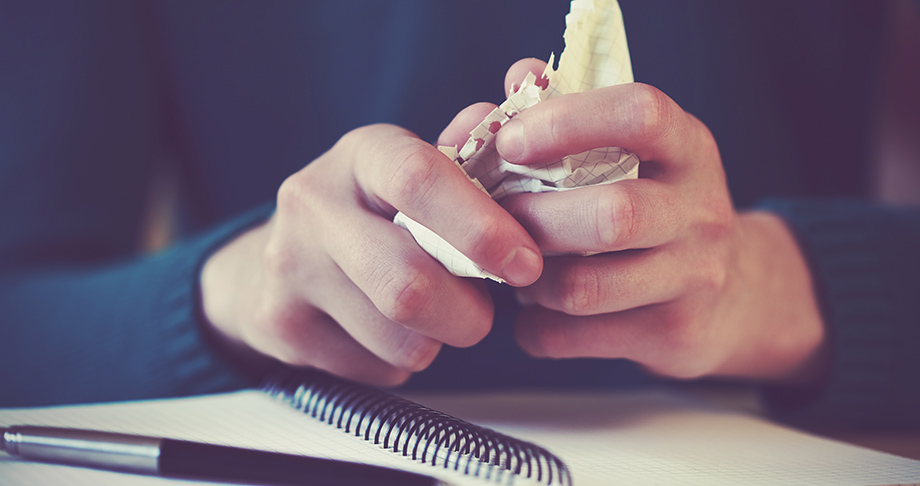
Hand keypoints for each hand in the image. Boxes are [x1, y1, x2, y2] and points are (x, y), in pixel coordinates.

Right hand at [200, 124, 541, 385]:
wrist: (277, 261)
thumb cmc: (374, 214)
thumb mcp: (417, 173)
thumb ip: (472, 150)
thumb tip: (523, 95)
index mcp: (361, 155)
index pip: (418, 180)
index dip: (480, 227)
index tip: (525, 262)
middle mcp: (312, 203)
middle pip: (407, 283)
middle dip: (467, 312)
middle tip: (482, 312)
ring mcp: (288, 268)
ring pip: (398, 337)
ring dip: (437, 340)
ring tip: (431, 318)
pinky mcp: (280, 326)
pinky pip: (375, 368)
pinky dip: (402, 361)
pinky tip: (387, 333)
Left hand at [491, 59, 827, 384]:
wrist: (729, 296)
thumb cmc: (651, 206)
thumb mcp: (632, 152)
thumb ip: (571, 114)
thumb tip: (517, 79)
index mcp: (687, 148)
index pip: (641, 115)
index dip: (568, 123)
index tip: (510, 142)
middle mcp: (700, 209)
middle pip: (612, 216)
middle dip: (535, 220)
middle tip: (497, 221)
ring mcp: (694, 276)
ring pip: (585, 288)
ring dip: (529, 281)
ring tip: (515, 268)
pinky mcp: (673, 333)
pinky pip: (573, 337)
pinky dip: (534, 327)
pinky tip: (533, 312)